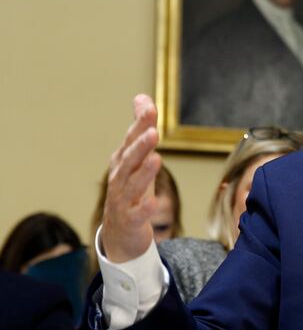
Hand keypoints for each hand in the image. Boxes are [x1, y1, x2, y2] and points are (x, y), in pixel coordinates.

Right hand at [100, 94, 161, 262]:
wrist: (119, 232)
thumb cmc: (130, 188)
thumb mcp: (136, 158)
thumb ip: (141, 129)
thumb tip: (142, 97)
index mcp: (123, 161)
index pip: (132, 139)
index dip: (141, 124)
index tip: (150, 107)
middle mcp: (120, 177)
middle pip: (130, 159)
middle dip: (140, 145)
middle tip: (154, 131)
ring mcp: (123, 199)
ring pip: (133, 185)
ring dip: (144, 172)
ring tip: (156, 159)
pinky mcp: (131, 220)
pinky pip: (138, 213)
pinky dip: (145, 208)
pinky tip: (154, 202)